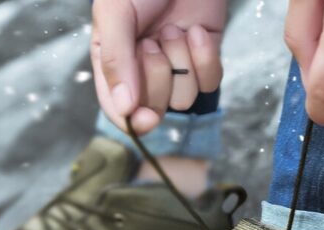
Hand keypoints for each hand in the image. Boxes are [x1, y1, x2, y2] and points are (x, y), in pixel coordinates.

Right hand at [91, 0, 225, 133]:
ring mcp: (176, 68)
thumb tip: (124, 111)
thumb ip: (115, 62)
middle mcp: (143, 73)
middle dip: (157, 77)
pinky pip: (209, 83)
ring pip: (184, 98)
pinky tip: (197, 31)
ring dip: (181, 61)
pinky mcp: (204, 60)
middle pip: (154, 108)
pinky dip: (206, 58)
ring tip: (174, 29)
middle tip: (153, 42)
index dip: (133, 121)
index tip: (146, 118)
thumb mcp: (115, 14)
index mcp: (113, 65)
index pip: (119, 111)